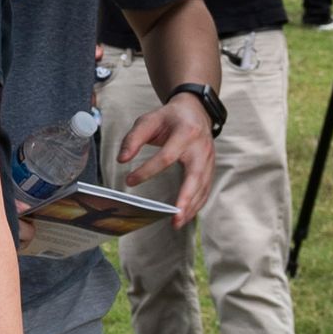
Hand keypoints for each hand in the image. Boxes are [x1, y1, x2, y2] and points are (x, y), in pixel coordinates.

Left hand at [114, 95, 219, 224]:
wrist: (196, 111)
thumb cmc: (170, 117)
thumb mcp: (149, 120)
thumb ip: (133, 138)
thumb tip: (121, 160)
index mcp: (185, 133)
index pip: (166, 157)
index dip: (147, 170)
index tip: (129, 180)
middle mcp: (201, 148)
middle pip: (195, 176)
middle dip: (185, 198)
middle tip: (174, 216)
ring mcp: (209, 159)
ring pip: (203, 186)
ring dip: (191, 206)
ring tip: (177, 223)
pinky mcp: (211, 168)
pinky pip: (206, 189)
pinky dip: (197, 204)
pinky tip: (186, 216)